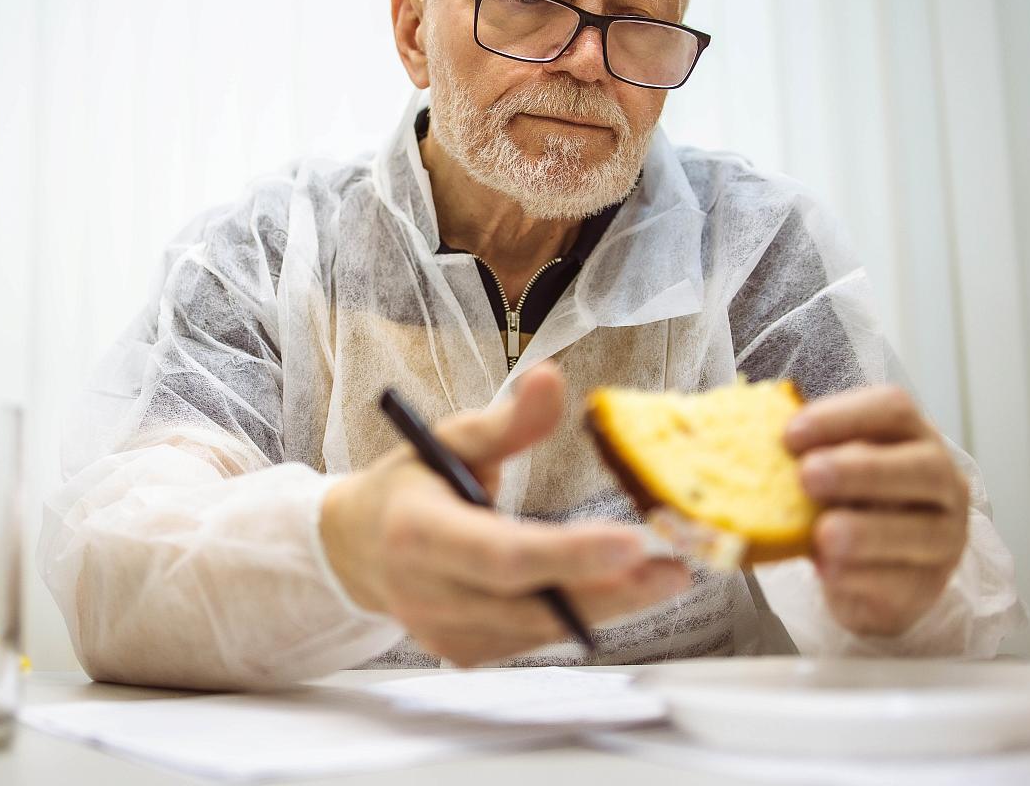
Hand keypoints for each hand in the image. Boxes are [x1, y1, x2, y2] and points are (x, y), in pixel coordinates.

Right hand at [319, 362, 688, 665]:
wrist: (355, 548)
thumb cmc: (410, 484)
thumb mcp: (449, 438)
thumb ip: (507, 420)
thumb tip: (554, 377)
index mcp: (418, 533)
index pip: (502, 554)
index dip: (568, 554)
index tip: (631, 542)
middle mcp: (427, 592)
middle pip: (533, 604)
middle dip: (611, 590)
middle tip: (673, 570)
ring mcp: (444, 632)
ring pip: (540, 629)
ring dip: (606, 606)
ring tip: (661, 578)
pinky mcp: (463, 652)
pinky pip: (531, 640)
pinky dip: (573, 616)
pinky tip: (611, 591)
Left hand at [786, 385, 968, 636]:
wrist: (867, 574)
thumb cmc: (844, 503)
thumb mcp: (828, 470)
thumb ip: (805, 455)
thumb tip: (750, 442)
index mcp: (911, 436)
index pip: (892, 409)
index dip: (843, 417)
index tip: (790, 434)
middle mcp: (942, 481)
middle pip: (920, 466)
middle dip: (862, 470)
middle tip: (808, 476)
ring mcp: (944, 537)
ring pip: (921, 531)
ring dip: (866, 531)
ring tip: (822, 534)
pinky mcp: (928, 586)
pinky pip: (902, 581)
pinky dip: (862, 576)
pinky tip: (830, 571)